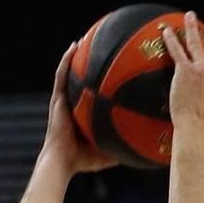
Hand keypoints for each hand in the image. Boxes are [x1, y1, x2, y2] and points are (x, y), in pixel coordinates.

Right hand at [40, 42, 115, 172]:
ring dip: (74, 56)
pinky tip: (73, 46)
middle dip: (86, 65)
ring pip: (68, 73)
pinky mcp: (57, 99)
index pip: (90, 94)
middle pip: (79, 81)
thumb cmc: (82, 160)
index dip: (97, 82)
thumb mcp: (108, 151)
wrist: (62, 162)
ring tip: (83, 40)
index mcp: (81, 114)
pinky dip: (66, 60)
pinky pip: (62, 75)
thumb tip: (146, 148)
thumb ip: (123, 146)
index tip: (109, 71)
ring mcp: (63, 101)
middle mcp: (71, 104)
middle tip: (98, 49)